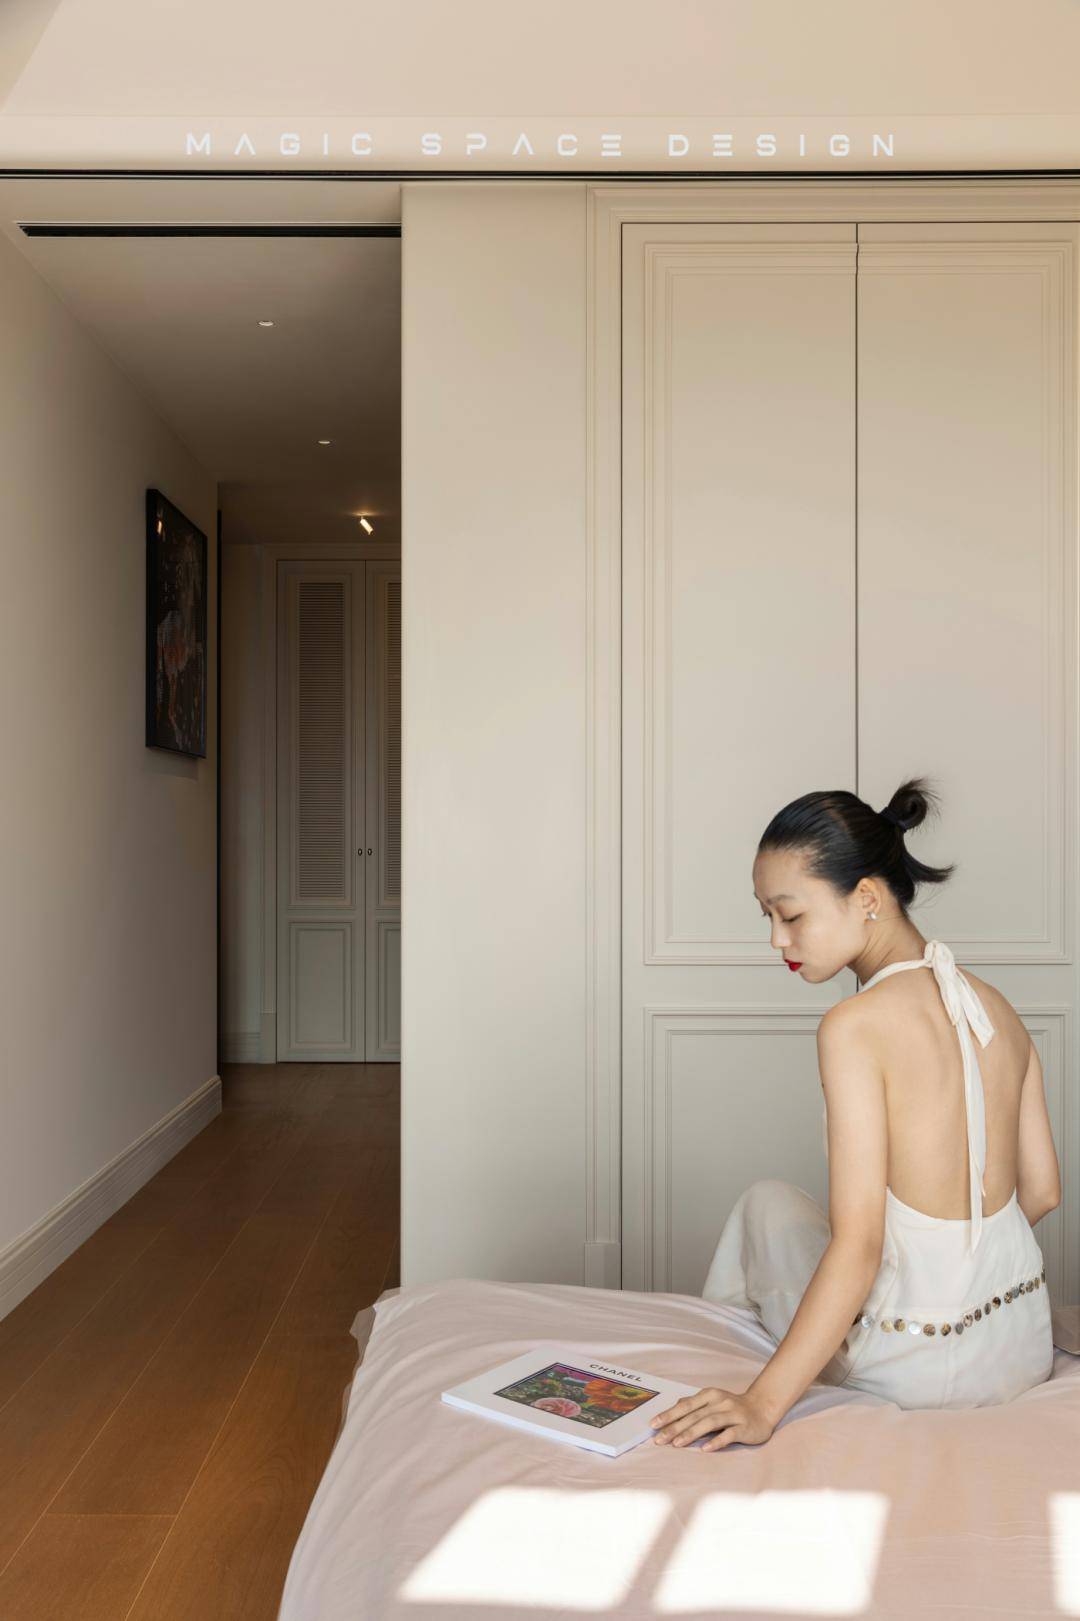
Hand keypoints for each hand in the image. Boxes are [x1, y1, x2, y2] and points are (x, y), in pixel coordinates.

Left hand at [648, 1386, 775, 1450]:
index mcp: (710, 1395)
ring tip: (677, 1444)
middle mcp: (720, 1402)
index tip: (653, 1425)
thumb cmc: (732, 1408)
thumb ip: (694, 1405)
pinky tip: (705, 1449)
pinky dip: (716, 1441)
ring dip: (691, 1433)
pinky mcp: (744, 1427)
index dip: (669, 1415)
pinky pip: (729, 1434)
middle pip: (694, 1415)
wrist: (762, 1409)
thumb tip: (674, 1406)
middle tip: (659, 1439)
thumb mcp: (712, 1402)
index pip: (685, 1405)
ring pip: (709, 1423)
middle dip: (675, 1427)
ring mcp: (733, 1413)